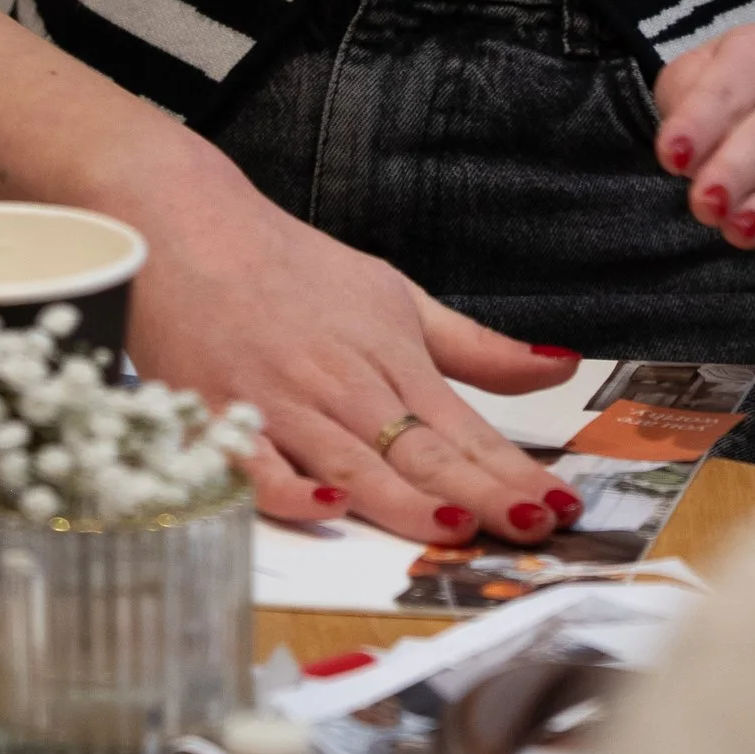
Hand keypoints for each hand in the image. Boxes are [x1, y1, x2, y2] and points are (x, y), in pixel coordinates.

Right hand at [124, 144, 585, 545]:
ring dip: (405, 500)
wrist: (191, 225)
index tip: (563, 508)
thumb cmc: (294, 270)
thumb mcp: (396, 297)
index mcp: (392, 358)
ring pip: (353, 463)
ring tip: (456, 527)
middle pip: (422, 453)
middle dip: (481, 493)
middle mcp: (345, 385)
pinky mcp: (222, 416)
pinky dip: (291, 489)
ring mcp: (283, 402)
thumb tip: (559, 366)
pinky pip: (258, 466)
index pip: (465, 430)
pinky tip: (327, 508)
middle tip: (533, 528)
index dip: (515, 470)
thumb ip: (474, 346)